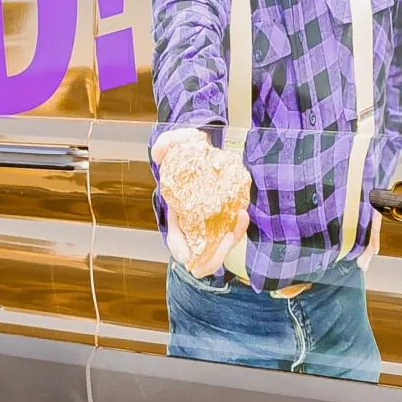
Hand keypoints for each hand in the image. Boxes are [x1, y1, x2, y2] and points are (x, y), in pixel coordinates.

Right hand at [154, 129, 249, 276]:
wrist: (201, 152)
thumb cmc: (186, 151)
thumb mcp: (175, 143)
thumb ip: (166, 144)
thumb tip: (160, 151)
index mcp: (176, 218)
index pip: (176, 244)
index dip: (182, 252)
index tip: (189, 253)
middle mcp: (192, 227)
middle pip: (200, 258)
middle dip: (214, 255)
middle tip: (227, 235)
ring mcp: (209, 226)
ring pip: (219, 249)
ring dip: (231, 240)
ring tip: (239, 216)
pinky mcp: (224, 221)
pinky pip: (231, 234)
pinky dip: (238, 228)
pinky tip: (241, 212)